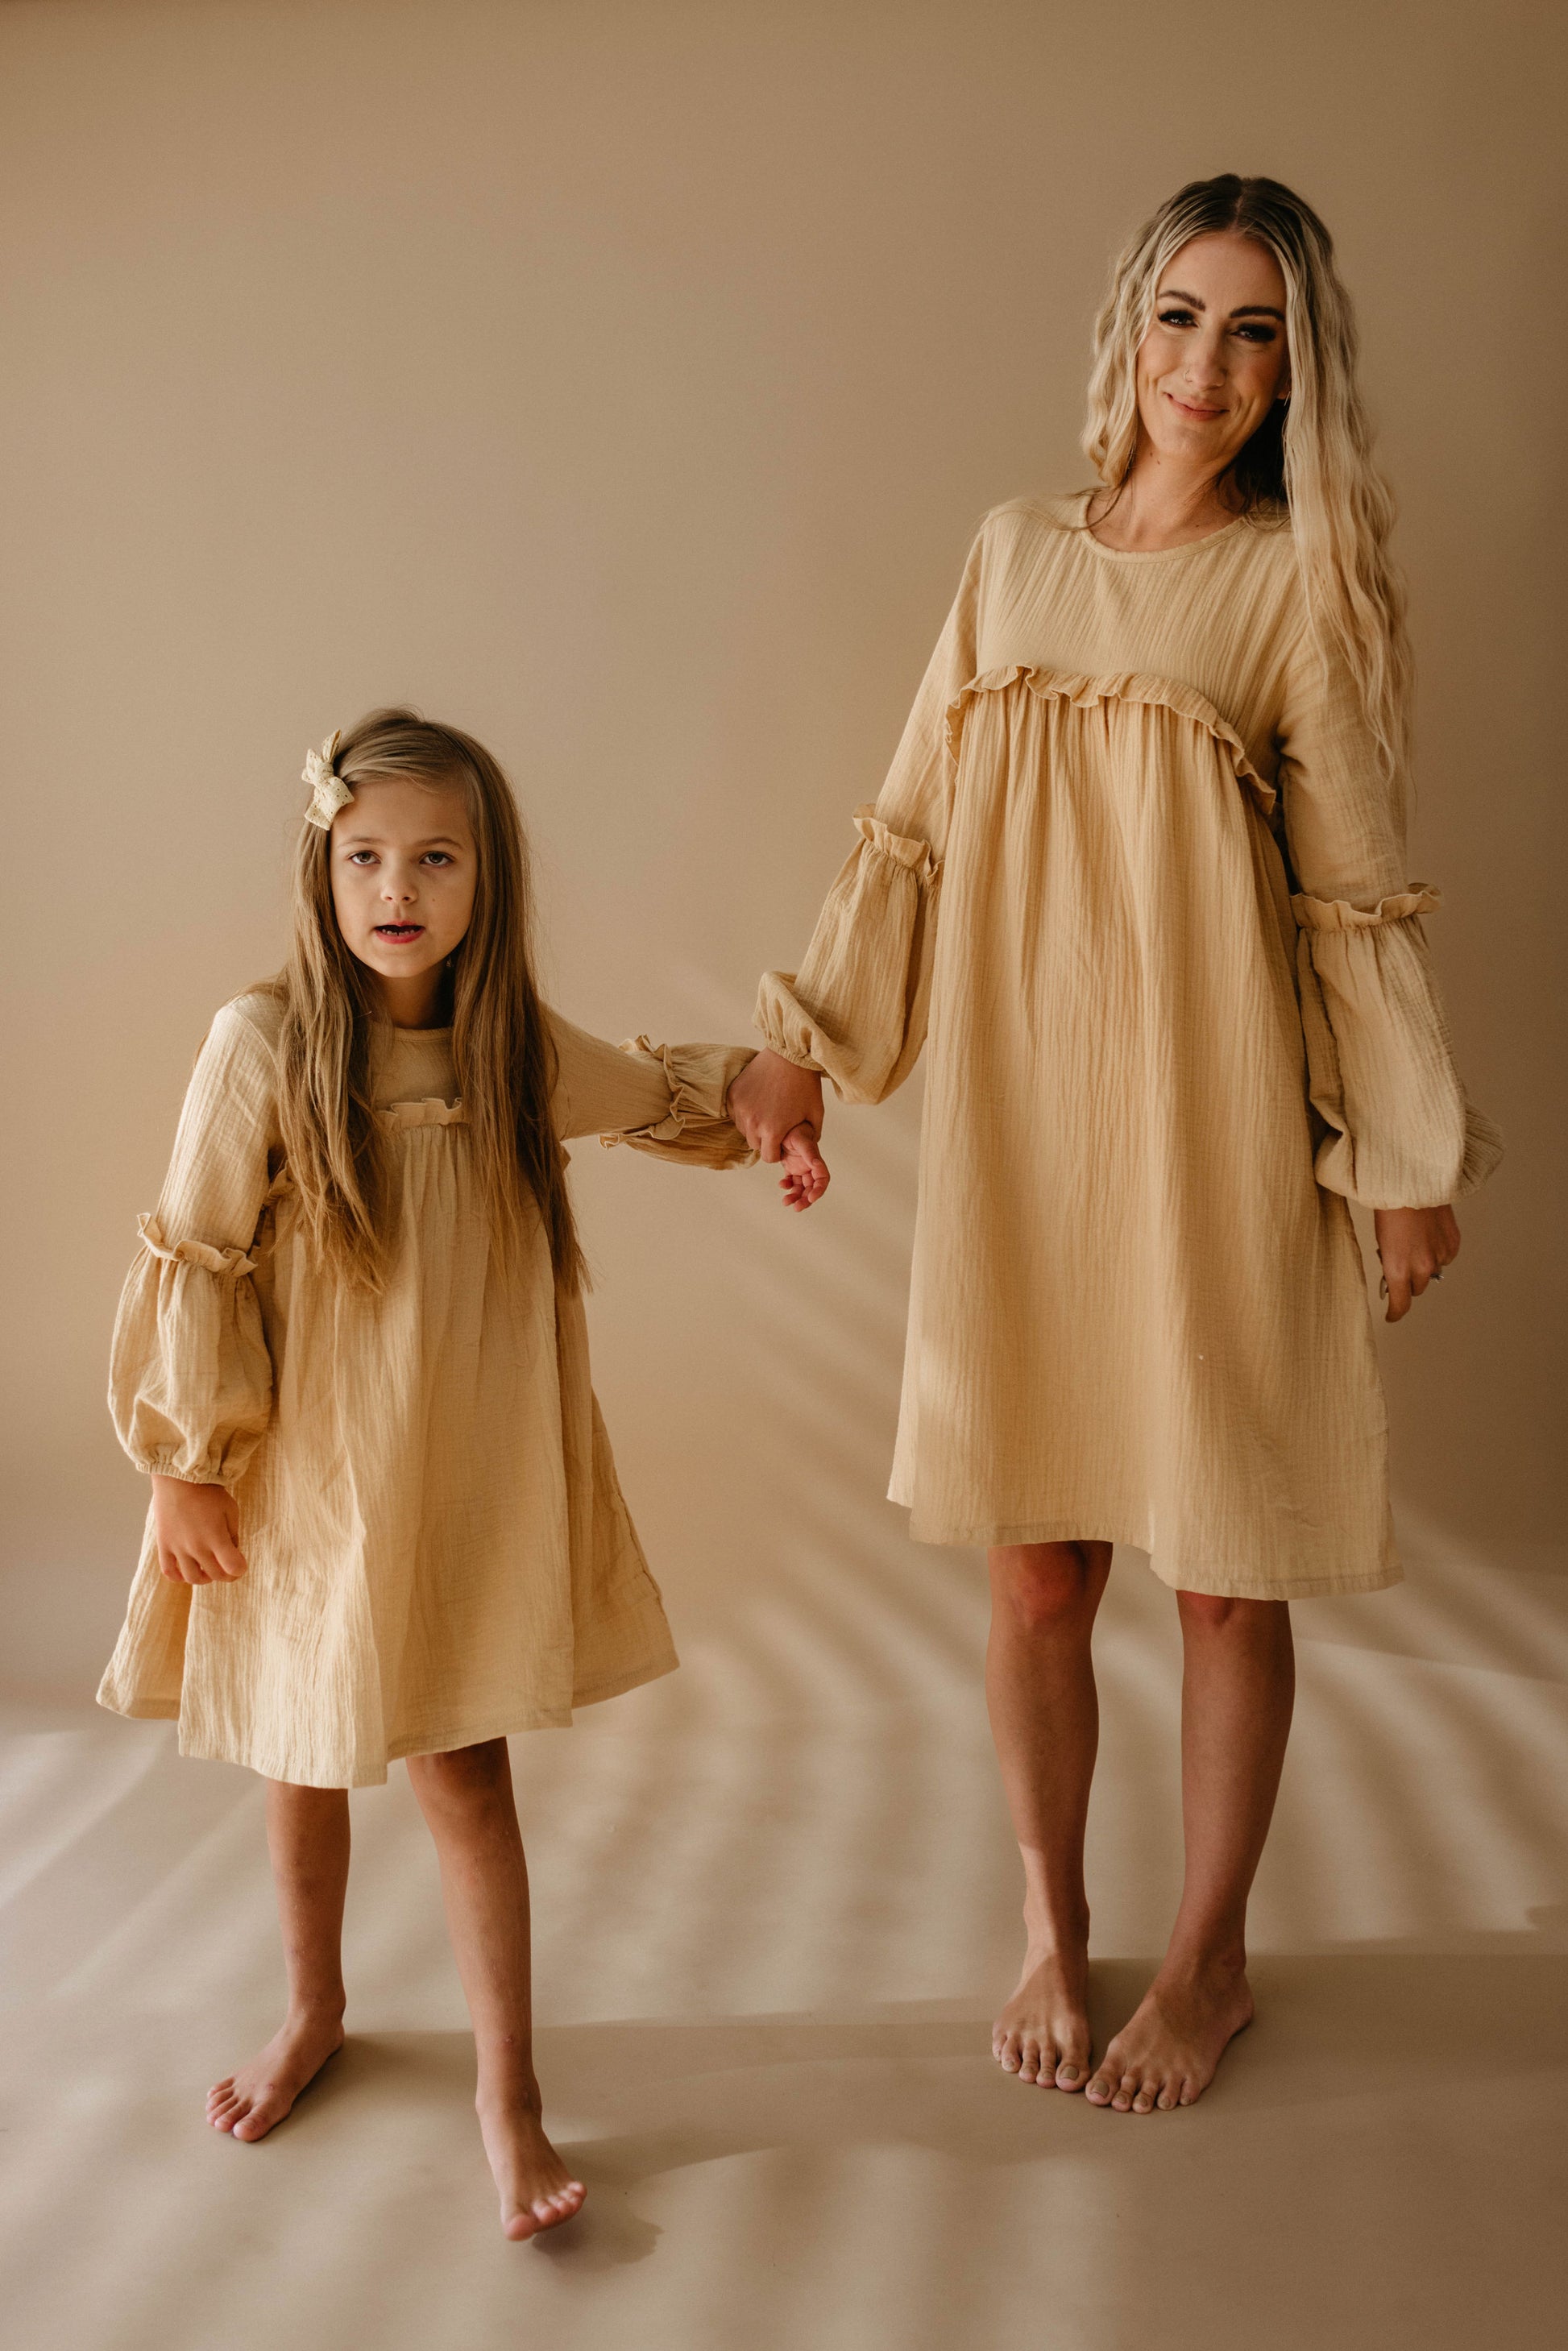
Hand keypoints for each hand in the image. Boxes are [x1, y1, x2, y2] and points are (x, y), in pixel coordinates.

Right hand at [151, 1474, 248, 1582]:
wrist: (178, 1479)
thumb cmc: (208, 1492)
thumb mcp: (230, 1510)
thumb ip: (233, 1535)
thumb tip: (232, 1553)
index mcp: (217, 1538)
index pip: (233, 1568)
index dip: (240, 1568)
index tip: (240, 1561)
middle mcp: (197, 1547)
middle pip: (215, 1575)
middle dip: (225, 1574)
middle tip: (227, 1566)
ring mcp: (178, 1548)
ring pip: (192, 1578)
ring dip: (204, 1578)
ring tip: (207, 1568)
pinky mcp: (163, 1545)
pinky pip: (169, 1572)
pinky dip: (179, 1576)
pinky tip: (186, 1569)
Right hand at [729, 1048, 824, 1164]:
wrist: (790, 1054)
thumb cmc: (805, 1084)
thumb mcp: (815, 1116)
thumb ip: (809, 1139)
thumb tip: (804, 1153)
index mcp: (773, 1131)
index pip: (769, 1157)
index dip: (778, 1150)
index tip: (783, 1139)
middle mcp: (752, 1122)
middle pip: (755, 1144)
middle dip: (766, 1138)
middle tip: (776, 1121)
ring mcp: (740, 1108)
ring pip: (744, 1129)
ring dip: (753, 1124)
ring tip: (768, 1109)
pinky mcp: (732, 1094)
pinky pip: (735, 1113)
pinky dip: (744, 1110)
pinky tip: (758, 1099)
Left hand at [777, 1121, 830, 1210]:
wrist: (782, 1123)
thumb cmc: (793, 1129)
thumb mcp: (800, 1139)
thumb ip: (808, 1152)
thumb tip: (816, 1164)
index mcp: (815, 1160)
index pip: (822, 1179)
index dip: (819, 1190)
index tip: (811, 1198)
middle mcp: (810, 1166)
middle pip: (812, 1188)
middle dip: (806, 1199)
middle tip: (796, 1207)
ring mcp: (801, 1168)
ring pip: (802, 1188)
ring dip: (796, 1197)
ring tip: (785, 1202)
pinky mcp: (792, 1168)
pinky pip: (792, 1182)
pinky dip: (788, 1186)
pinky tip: (782, 1185)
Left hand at [1373, 1204, 1459, 1321]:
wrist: (1412, 1182)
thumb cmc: (1390, 1207)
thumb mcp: (1381, 1241)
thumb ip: (1390, 1262)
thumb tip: (1395, 1273)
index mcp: (1399, 1269)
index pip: (1401, 1304)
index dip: (1395, 1312)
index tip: (1392, 1315)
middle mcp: (1422, 1267)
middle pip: (1417, 1288)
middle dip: (1409, 1280)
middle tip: (1401, 1261)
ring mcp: (1440, 1256)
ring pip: (1434, 1272)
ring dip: (1425, 1265)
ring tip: (1415, 1241)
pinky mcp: (1453, 1243)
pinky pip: (1446, 1257)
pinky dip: (1438, 1251)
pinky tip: (1429, 1235)